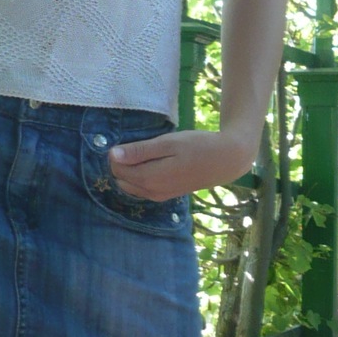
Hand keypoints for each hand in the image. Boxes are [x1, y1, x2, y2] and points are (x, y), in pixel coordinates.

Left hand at [108, 125, 256, 200]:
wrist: (225, 161)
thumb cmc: (197, 146)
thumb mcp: (168, 143)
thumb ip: (140, 151)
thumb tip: (112, 155)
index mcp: (149, 178)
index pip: (117, 169)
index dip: (117, 154)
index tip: (128, 140)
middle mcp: (151, 192)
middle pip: (121, 179)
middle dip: (122, 164)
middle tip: (137, 146)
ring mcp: (159, 196)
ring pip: (131, 186)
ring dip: (130, 171)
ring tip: (145, 153)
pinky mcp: (166, 195)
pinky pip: (142, 190)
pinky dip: (139, 178)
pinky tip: (151, 164)